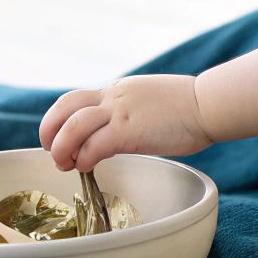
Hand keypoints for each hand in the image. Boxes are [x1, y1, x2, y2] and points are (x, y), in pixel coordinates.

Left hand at [38, 74, 213, 172]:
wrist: (208, 104)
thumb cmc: (188, 108)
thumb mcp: (149, 102)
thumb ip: (130, 112)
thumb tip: (119, 132)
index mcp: (117, 90)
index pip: (74, 99)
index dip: (58, 120)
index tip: (58, 138)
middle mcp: (113, 96)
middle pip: (64, 107)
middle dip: (49, 131)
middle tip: (51, 152)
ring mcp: (120, 112)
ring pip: (73, 126)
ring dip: (62, 148)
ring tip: (65, 164)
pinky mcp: (129, 130)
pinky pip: (95, 145)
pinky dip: (85, 158)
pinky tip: (87, 167)